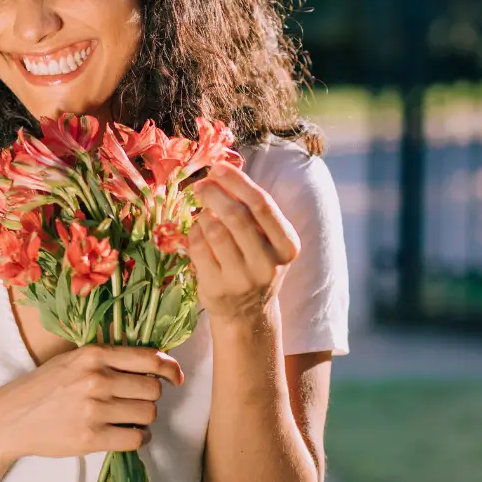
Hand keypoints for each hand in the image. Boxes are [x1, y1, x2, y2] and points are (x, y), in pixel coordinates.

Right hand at [0, 345, 183, 463]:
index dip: (169, 368)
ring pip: (147, 414)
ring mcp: (94, 409)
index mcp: (93, 354)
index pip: (148, 358)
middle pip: (153, 389)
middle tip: (135, 401)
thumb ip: (107, 359)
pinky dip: (137, 438)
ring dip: (143, 418)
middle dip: (150, 397)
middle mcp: (96, 379)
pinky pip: (136, 438)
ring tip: (127, 418)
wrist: (10, 418)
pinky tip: (124, 433)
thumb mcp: (73, 360)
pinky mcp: (91, 438)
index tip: (175, 377)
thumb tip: (152, 364)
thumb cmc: (43, 387)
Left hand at [189, 162, 299, 321]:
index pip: (262, 205)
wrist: (248, 313)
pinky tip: (197, 232)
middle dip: (215, 194)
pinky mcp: (217, 289)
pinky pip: (198, 248)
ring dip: (204, 215)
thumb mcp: (267, 240)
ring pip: (215, 231)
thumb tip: (222, 171)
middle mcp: (268, 264)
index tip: (218, 168)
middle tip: (201, 185)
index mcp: (287, 246)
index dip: (237, 183)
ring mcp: (242, 279)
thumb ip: (252, 210)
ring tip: (203, 213)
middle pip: (237, 216)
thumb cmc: (254, 262)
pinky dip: (194, 233)